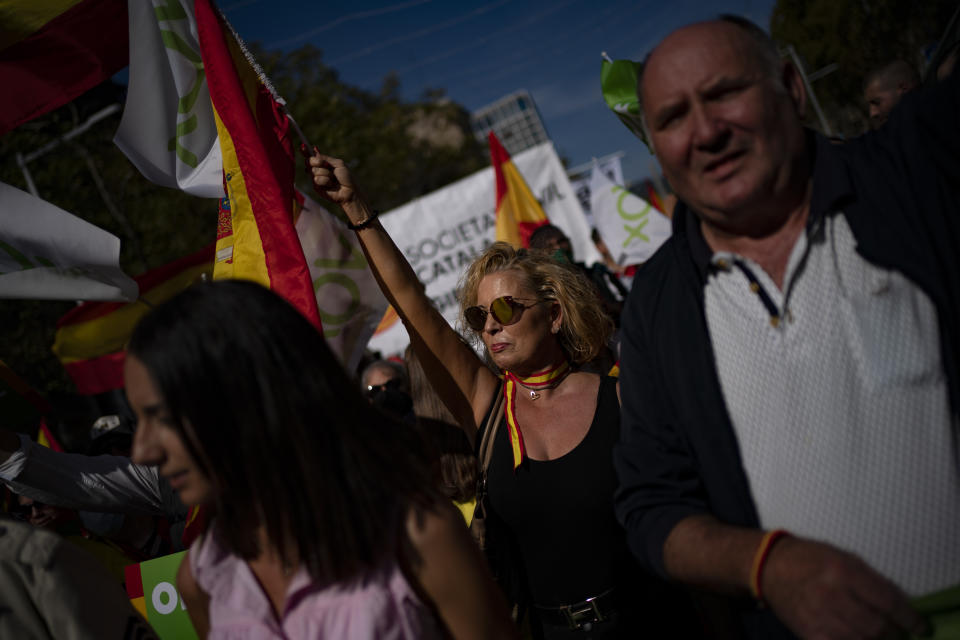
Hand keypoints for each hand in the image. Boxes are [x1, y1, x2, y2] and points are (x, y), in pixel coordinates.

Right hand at [301, 146, 362, 210]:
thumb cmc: (346, 177)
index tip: (302, 146)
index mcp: (324, 163)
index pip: (312, 156)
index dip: (306, 151)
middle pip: (309, 161)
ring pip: (313, 170)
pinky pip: (316, 179)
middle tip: (326, 165)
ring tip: (333, 179)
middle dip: (317, 162)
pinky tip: (331, 185)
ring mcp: (316, 178)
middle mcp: (318, 170)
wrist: (349, 191)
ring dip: (325, 173)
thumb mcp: (338, 163)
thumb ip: (326, 158)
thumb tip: (314, 151)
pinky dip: (326, 181)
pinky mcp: (316, 187)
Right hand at [762, 537, 928, 638]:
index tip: (920, 626)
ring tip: (877, 634)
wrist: (769, 568)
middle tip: (897, 631)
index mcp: (843, 572)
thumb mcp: (844, 558)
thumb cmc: (810, 559)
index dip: (909, 618)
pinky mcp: (809, 634)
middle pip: (877, 628)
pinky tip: (855, 637)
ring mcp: (819, 618)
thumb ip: (872, 581)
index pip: (888, 602)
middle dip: (893, 633)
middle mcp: (831, 596)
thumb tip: (901, 605)